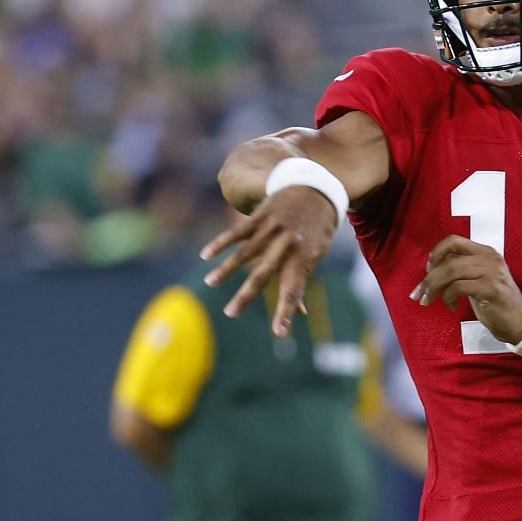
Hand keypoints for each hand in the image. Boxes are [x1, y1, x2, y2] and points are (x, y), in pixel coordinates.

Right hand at [199, 189, 338, 335]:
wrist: (315, 187)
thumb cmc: (316, 229)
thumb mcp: (315, 254)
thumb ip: (301, 280)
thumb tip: (300, 313)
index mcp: (303, 258)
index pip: (294, 290)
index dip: (286, 311)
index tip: (278, 332)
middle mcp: (287, 245)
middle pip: (264, 274)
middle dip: (246, 296)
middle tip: (229, 314)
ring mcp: (272, 229)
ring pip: (245, 253)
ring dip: (226, 269)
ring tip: (209, 282)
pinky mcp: (260, 216)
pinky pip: (237, 232)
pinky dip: (221, 243)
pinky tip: (205, 255)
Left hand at [411, 236, 521, 344]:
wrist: (518, 323)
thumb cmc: (493, 302)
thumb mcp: (476, 279)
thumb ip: (459, 269)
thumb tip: (431, 267)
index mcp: (485, 252)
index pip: (453, 240)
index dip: (436, 253)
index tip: (427, 270)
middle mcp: (489, 258)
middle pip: (448, 260)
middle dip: (428, 279)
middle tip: (418, 294)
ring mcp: (492, 272)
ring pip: (451, 272)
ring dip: (434, 288)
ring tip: (428, 301)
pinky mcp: (491, 289)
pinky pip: (458, 287)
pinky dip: (448, 298)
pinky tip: (452, 307)